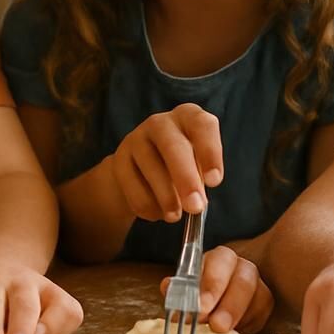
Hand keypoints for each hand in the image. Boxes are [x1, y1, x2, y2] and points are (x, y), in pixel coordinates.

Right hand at [106, 104, 222, 222]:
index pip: (203, 125)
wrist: (143, 166)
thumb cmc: (183, 163)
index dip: (210, 152)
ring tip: (175, 216)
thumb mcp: (198, 163)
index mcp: (188, 117)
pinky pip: (132, 185)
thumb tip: (198, 202)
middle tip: (195, 207)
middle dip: (185, 179)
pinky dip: (146, 204)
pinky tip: (156, 212)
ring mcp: (136, 138)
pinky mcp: (119, 159)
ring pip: (151, 166)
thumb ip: (201, 178)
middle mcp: (161, 123)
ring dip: (166, 196)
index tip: (214, 181)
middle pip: (173, 146)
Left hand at [161, 245, 272, 333]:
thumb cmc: (200, 293)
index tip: (200, 308)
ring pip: (259, 297)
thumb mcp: (186, 288)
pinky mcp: (266, 303)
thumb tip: (168, 287)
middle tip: (216, 326)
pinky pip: (263, 314)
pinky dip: (249, 325)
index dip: (211, 286)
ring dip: (239, 317)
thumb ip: (178, 288)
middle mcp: (242, 268)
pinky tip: (236, 333)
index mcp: (220, 258)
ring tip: (223, 333)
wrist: (219, 302)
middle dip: (228, 306)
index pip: (220, 263)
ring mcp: (258, 285)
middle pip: (243, 282)